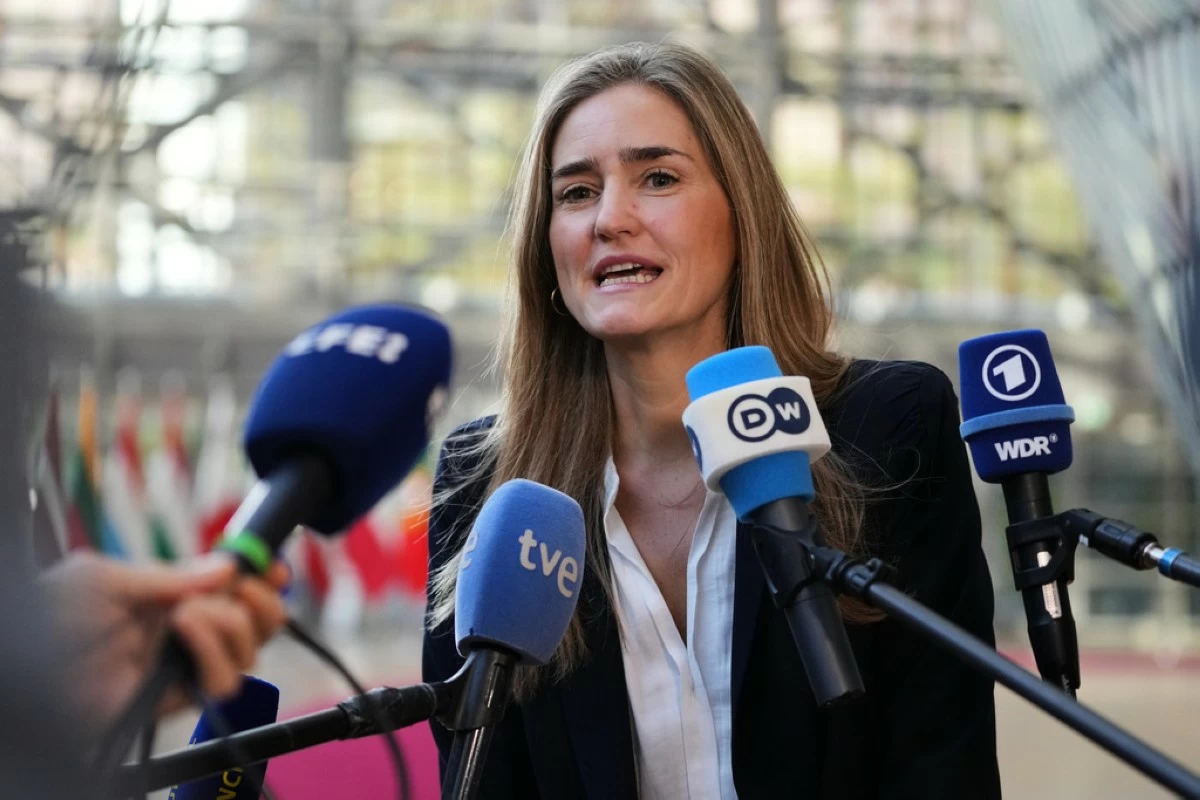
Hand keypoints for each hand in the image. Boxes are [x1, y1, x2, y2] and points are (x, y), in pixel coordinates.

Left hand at [42, 552, 289, 728]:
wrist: (25, 671)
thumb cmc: (46, 622)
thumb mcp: (102, 578)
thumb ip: (167, 574)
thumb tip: (226, 570)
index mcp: (168, 597)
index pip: (233, 588)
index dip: (262, 577)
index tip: (273, 567)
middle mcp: (184, 632)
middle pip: (257, 622)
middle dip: (261, 600)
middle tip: (242, 588)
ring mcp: (184, 665)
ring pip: (249, 650)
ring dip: (232, 622)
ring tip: (188, 613)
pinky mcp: (179, 698)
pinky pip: (223, 681)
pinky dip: (215, 651)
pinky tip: (186, 635)